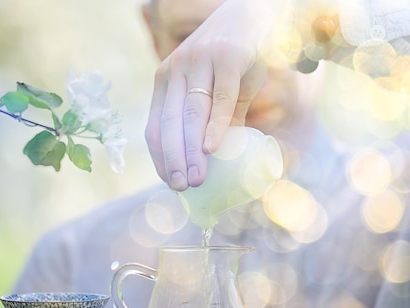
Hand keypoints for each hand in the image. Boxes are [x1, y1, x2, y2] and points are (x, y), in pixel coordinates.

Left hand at [145, 0, 273, 190]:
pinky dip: (215, 124)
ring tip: (196, 178)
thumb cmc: (235, 57)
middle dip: (172, 160)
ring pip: (191, 113)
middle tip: (180, 188)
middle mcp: (176, 69)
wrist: (255, 12)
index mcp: (166, 80)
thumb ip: (215, 120)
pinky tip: (212, 148)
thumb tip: (217, 159)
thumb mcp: (217, 89)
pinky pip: (220, 97)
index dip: (160, 157)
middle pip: (169, 123)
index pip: (155, 125)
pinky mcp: (227, 56)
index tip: (169, 182)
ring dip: (191, 150)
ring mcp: (200, 61)